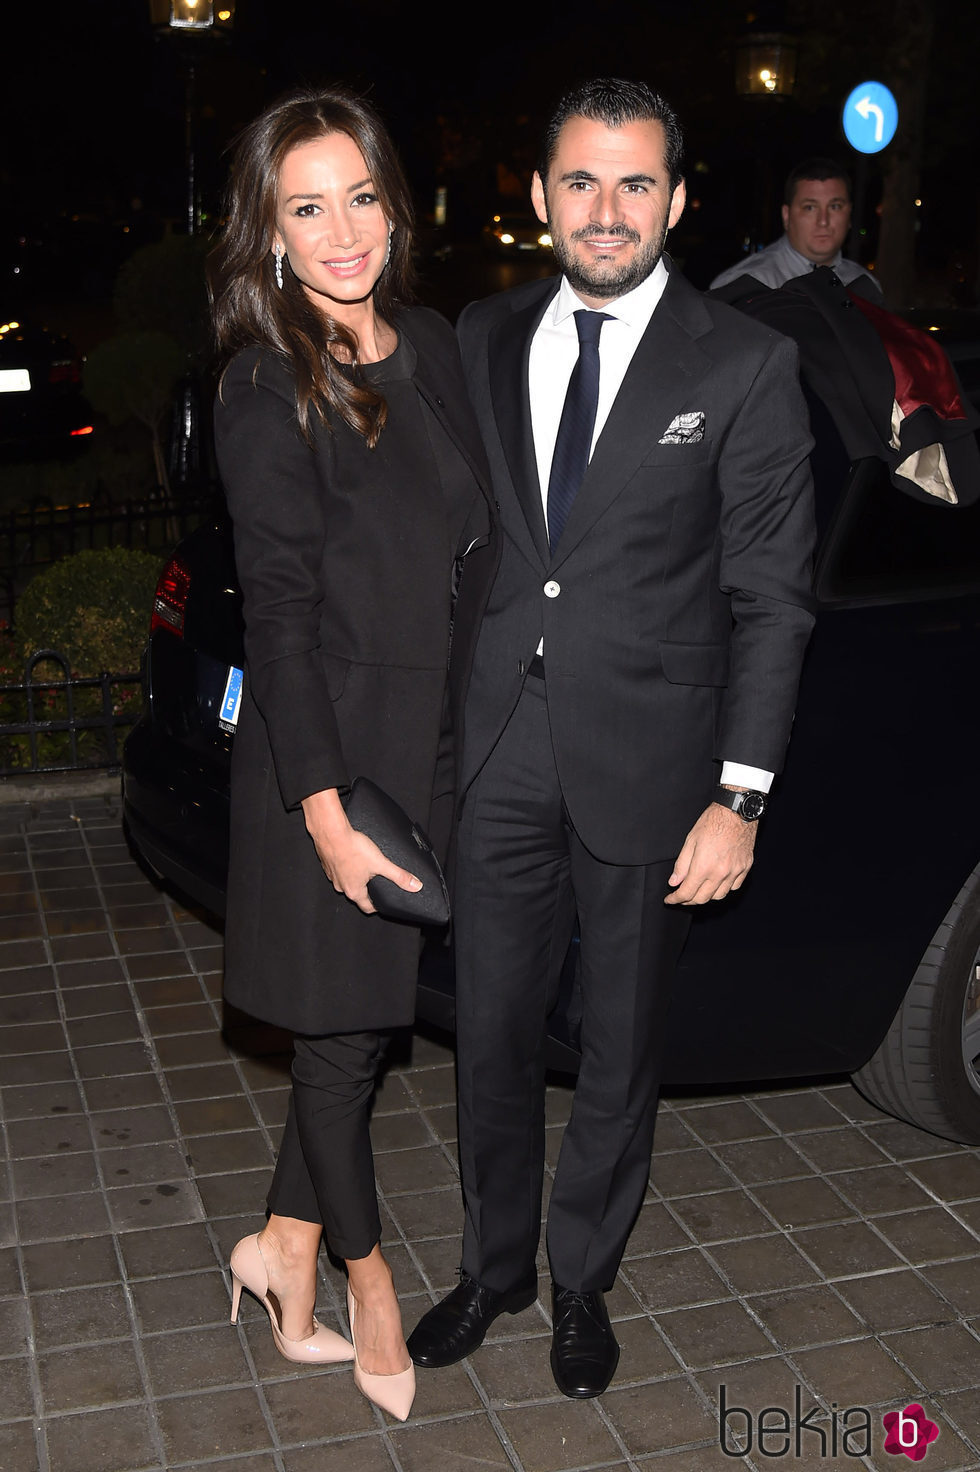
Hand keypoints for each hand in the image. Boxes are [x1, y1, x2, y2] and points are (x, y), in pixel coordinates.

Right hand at [300, 788, 421, 914]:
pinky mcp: (327, 864)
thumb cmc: (352, 848)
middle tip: (378, 882)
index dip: (378, 905)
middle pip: (357, 894)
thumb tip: (415, 886)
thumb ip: (399, 875)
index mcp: (354, 891)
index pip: (367, 907)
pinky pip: (338, 870)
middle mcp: (341, 887)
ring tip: (366, 867)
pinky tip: (353, 857)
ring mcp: (332, 876)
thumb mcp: (380, 863)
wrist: (330, 832)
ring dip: (356, 877)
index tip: (384, 902)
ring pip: (347, 881)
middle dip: (368, 890)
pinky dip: (346, 867)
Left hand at [664, 802, 756, 905]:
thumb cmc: (713, 821)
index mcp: (703, 866)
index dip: (676, 899)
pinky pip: (734, 887)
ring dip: (706, 897)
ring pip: (719, 896)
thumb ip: (681, 865)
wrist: (737, 811)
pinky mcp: (745, 868)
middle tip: (681, 896)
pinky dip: (723, 889)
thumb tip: (674, 882)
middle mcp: (720, 873)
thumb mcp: (690, 840)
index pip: (687, 892)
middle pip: (702, 898)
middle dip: (688, 900)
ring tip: (698, 890)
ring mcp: (735, 872)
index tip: (670, 899)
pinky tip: (716, 883)